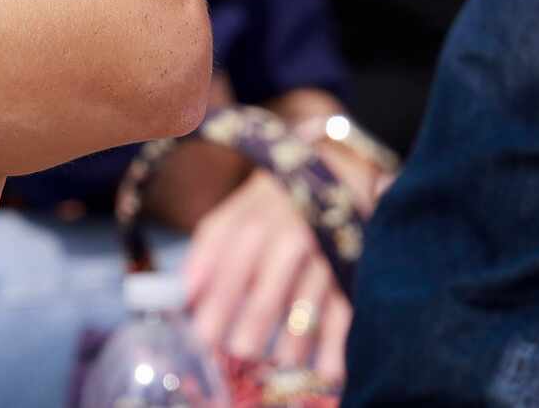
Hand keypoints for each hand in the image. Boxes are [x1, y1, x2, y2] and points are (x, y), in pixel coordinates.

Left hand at [182, 168, 350, 384]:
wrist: (338, 167)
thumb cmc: (276, 202)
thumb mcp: (240, 209)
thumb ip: (211, 246)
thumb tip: (185, 294)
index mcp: (252, 219)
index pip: (227, 264)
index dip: (214, 300)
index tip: (201, 335)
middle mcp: (286, 235)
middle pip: (265, 292)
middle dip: (251, 327)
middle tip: (239, 352)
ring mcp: (321, 254)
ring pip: (305, 308)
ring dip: (294, 342)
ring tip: (282, 361)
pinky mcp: (352, 269)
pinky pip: (344, 313)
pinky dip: (336, 345)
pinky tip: (327, 369)